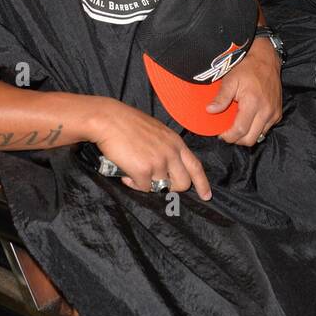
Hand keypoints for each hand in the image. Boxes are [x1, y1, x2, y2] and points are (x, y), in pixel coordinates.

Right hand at [91, 100, 211, 199]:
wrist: (109, 119)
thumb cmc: (128, 123)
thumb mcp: (157, 131)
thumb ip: (167, 148)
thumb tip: (167, 166)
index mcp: (176, 142)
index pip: (196, 166)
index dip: (202, 183)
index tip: (206, 196)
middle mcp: (171, 153)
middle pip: (183, 183)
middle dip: (171, 188)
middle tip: (156, 184)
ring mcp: (158, 163)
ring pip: (160, 187)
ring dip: (148, 184)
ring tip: (134, 173)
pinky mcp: (143, 171)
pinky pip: (143, 188)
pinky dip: (134, 184)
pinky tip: (125, 174)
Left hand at [206, 37, 282, 146]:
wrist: (267, 60)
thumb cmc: (247, 68)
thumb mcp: (231, 80)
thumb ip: (221, 97)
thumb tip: (210, 111)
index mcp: (253, 103)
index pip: (240, 130)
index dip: (228, 136)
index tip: (221, 134)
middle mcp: (266, 111)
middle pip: (250, 139)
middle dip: (237, 139)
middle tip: (228, 132)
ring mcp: (274, 113)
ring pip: (259, 136)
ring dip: (247, 135)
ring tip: (237, 125)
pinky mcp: (278, 113)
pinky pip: (266, 129)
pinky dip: (256, 129)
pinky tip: (248, 119)